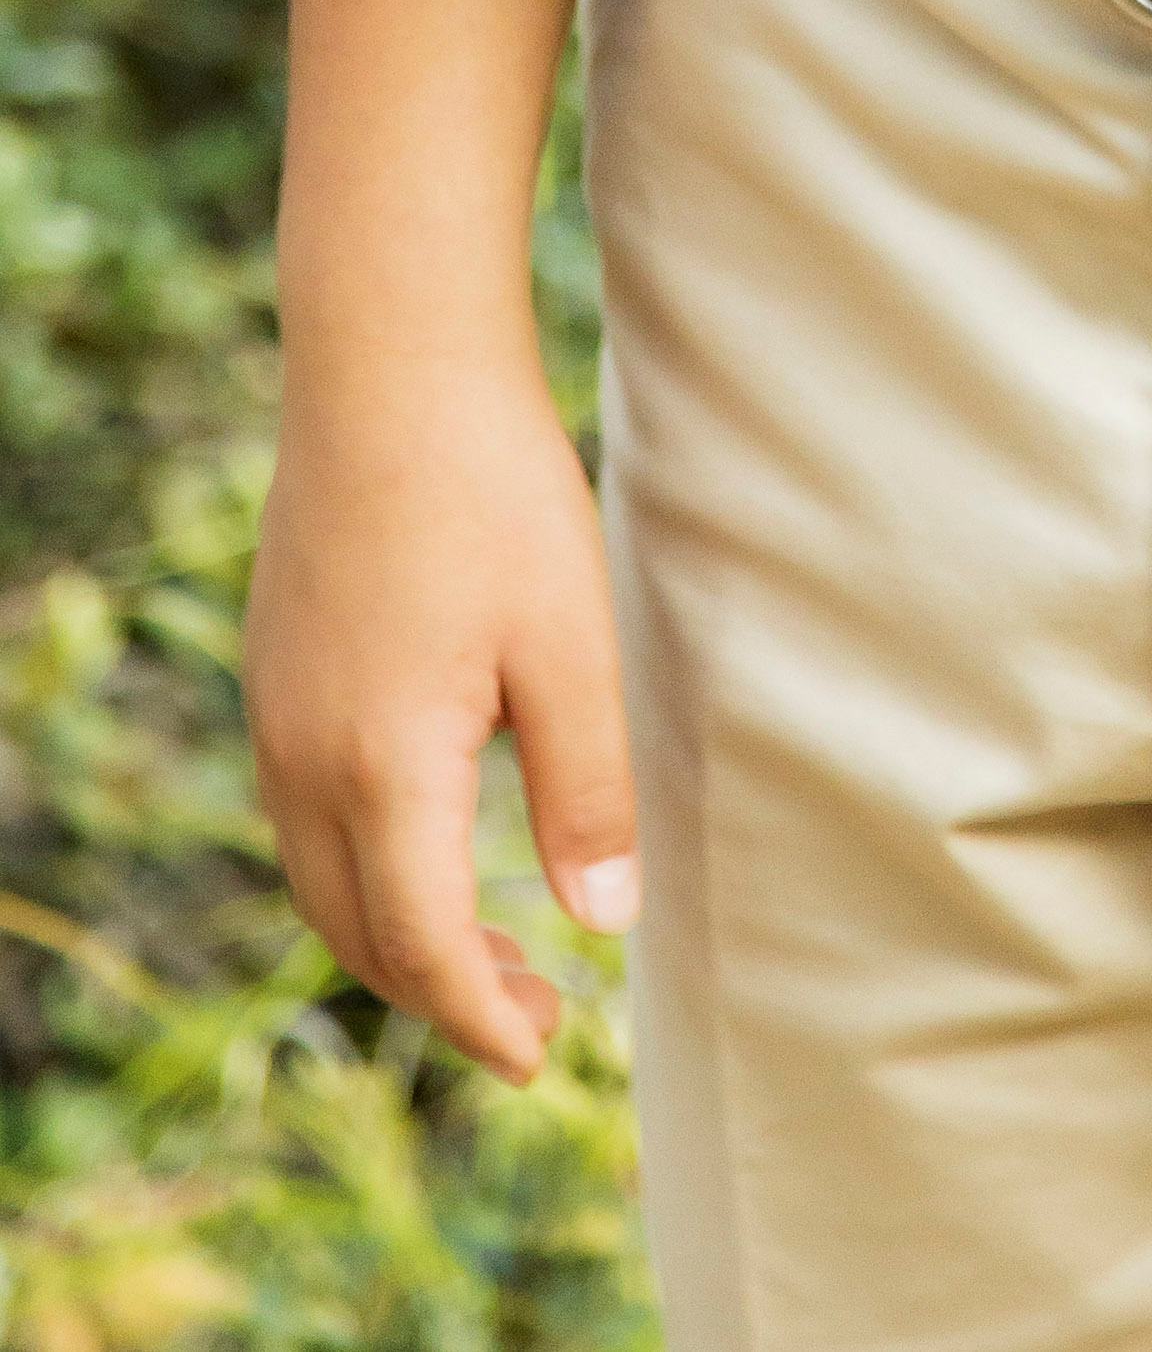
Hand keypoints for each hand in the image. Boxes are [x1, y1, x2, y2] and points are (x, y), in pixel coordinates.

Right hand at [246, 341, 637, 1082]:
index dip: (479, 1019)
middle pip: (360, 935)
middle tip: (533, 1015)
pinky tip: (429, 844)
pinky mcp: (275, 676)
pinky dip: (364, 870)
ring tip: (489, 948)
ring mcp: (277, 720)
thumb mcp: (570, 645)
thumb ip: (585, 791)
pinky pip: (306, 820)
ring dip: (397, 936)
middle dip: (442, 994)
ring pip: (323, 883)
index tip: (540, 1055)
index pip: (420, 949)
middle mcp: (306, 764)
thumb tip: (600, 922)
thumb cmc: (493, 496)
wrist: (389, 371)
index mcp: (384, 770)